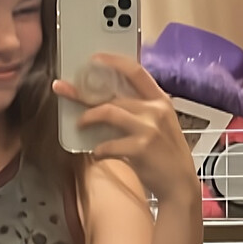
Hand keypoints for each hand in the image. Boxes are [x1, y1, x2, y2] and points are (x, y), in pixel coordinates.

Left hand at [53, 56, 199, 206]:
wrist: (180, 184)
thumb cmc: (166, 155)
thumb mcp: (161, 124)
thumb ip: (140, 110)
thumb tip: (106, 102)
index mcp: (161, 100)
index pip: (136, 71)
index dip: (113, 62)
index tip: (93, 59)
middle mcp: (156, 110)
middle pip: (113, 94)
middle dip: (83, 93)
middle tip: (62, 89)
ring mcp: (149, 128)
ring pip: (108, 112)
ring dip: (88, 118)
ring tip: (80, 125)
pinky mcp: (140, 148)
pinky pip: (108, 144)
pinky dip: (98, 150)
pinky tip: (98, 154)